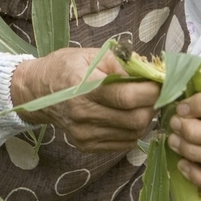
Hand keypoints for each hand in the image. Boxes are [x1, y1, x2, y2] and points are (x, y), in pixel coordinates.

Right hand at [10, 48, 159, 153]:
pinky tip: (129, 116)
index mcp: (84, 86)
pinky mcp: (86, 146)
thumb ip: (122, 63)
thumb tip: (151, 71)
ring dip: (146, 119)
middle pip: (135, 119)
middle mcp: (83, 114)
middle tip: (156, 94)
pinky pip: (123, 144)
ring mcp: (84, 134)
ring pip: (133, 134)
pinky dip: (133, 131)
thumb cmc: (66, 67)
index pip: (128, 96)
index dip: (152, 91)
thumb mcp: (91, 54)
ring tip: (143, 103)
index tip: (162, 82)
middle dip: (153, 106)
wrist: (37, 92)